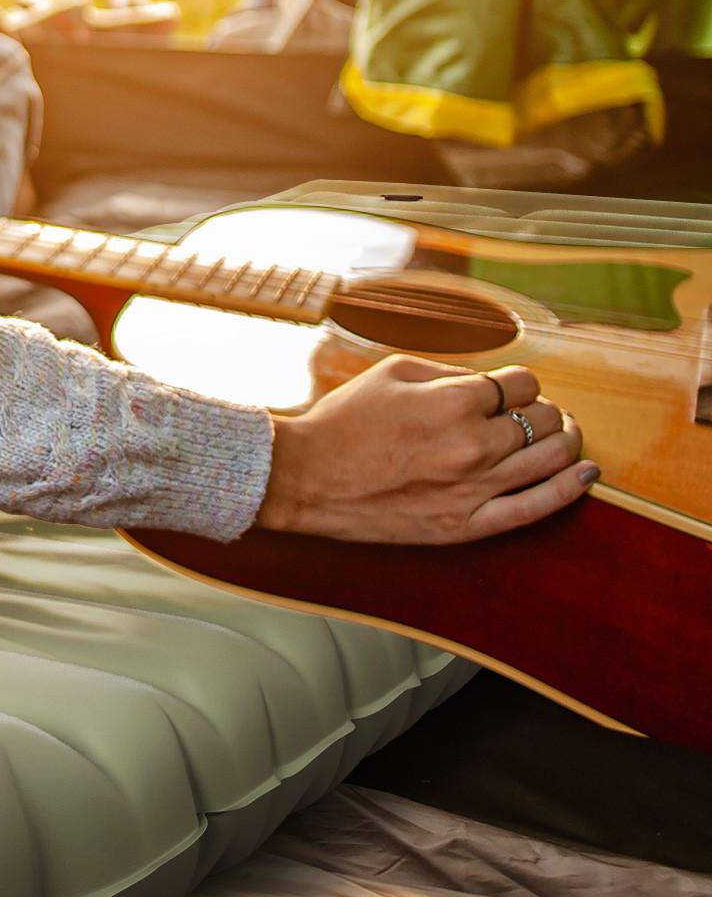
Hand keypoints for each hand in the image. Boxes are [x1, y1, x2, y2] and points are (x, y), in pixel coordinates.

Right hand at [257, 355, 596, 543]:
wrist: (309, 477)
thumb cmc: (345, 420)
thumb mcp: (392, 373)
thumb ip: (450, 372)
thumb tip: (491, 381)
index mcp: (454, 401)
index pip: (522, 382)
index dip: (520, 380)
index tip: (509, 386)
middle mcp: (473, 444)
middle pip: (542, 418)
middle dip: (542, 408)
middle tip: (529, 411)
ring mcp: (475, 488)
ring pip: (551, 458)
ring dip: (566, 440)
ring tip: (565, 434)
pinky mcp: (470, 524)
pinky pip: (538, 508)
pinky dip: (570, 489)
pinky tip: (587, 474)